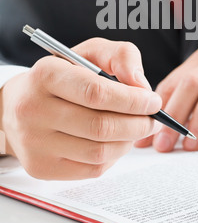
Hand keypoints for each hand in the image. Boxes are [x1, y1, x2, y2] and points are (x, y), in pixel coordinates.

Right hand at [0, 38, 161, 179]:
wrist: (20, 104)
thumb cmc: (64, 75)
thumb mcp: (91, 53)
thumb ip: (121, 56)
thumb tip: (141, 85)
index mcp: (46, 75)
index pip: (96, 93)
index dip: (132, 100)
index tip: (153, 101)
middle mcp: (34, 109)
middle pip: (100, 126)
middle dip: (137, 124)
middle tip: (152, 119)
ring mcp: (35, 142)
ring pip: (98, 152)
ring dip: (128, 141)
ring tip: (135, 128)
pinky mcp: (41, 167)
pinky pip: (90, 169)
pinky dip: (113, 156)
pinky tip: (115, 142)